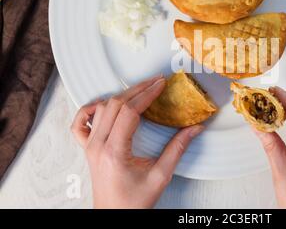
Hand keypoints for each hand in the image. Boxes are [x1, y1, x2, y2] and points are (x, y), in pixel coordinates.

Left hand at [71, 76, 203, 208]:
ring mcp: (89, 146)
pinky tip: (103, 105)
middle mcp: (98, 146)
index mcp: (114, 151)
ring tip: (140, 89)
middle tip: (156, 81)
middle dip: (138, 89)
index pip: (129, 112)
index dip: (147, 94)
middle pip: (115, 105)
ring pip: (101, 109)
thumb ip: (177, 149)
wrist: (114, 216)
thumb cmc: (134, 202)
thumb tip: (195, 128)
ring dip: (121, 96)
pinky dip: (90, 109)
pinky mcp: (87, 149)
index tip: (161, 84)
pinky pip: (80, 123)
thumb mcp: (160, 176)